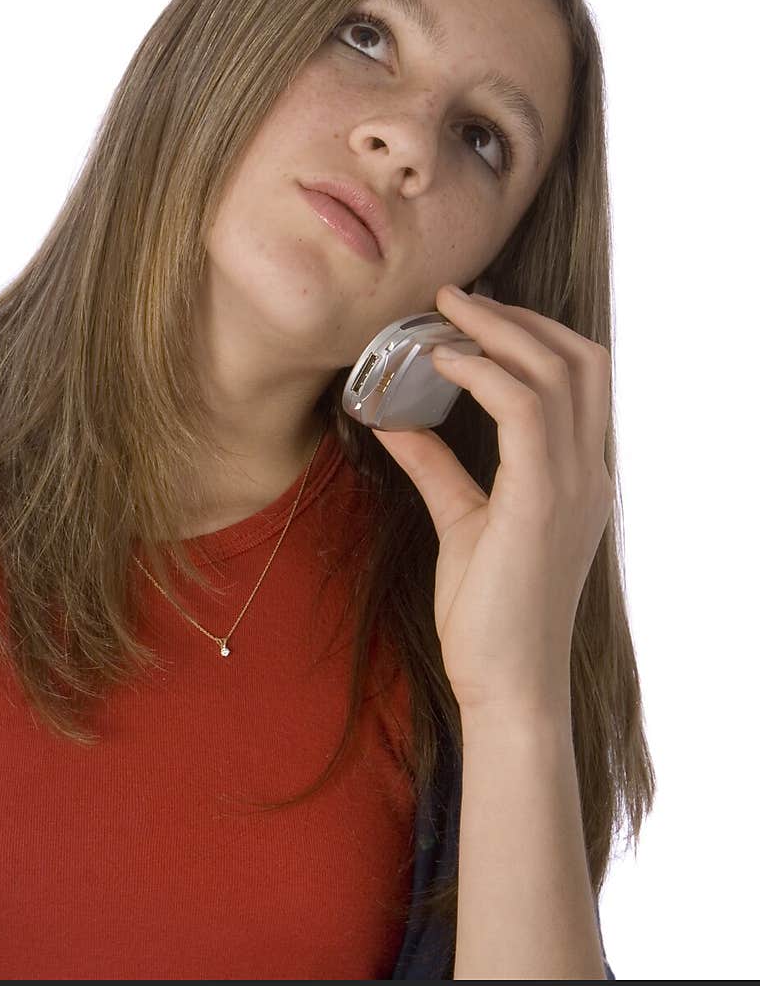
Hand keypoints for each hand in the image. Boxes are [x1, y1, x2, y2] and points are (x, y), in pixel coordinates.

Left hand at [370, 286, 614, 718]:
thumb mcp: (462, 522)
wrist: (507, 687)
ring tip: (443, 314)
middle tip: (457, 298)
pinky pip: (522, 410)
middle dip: (521, 318)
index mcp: (579, 477)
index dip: (533, 333)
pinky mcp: (542, 502)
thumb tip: (396, 421)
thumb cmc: (488, 615)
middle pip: (581, 359)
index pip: (581, 378)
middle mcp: (589, 473)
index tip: (475, 314)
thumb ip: (438, 468)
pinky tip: (441, 364)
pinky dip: (483, 374)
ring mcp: (574, 486)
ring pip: (556, 372)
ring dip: (498, 332)